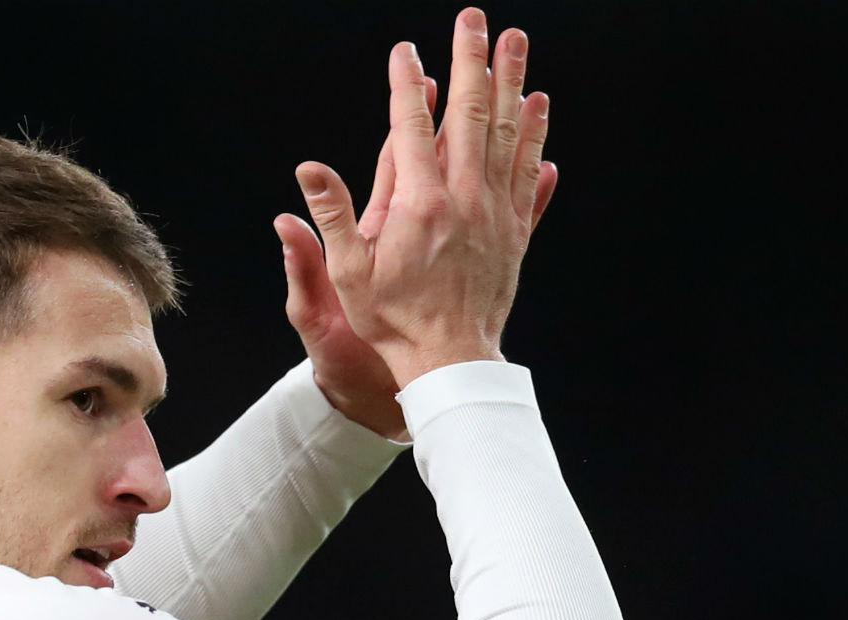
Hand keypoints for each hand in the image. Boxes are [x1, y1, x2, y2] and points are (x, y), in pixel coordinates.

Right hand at [293, 8, 556, 387]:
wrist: (450, 359)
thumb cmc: (393, 320)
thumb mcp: (348, 272)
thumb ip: (332, 216)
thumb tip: (308, 172)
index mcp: (418, 203)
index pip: (411, 125)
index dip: (406, 83)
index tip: (405, 51)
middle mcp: (463, 198)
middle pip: (470, 113)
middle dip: (471, 60)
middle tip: (473, 20)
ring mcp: (495, 212)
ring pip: (507, 133)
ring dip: (511, 83)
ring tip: (514, 42)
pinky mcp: (516, 231)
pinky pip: (529, 173)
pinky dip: (535, 137)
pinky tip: (539, 109)